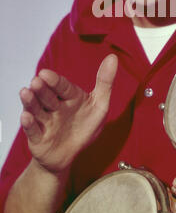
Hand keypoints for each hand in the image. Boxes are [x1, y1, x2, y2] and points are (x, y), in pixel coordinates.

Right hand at [19, 54, 117, 173]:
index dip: (55, 81)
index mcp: (70, 97)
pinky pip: (33, 130)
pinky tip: (26, 116)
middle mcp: (55, 106)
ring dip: (30, 101)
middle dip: (42, 89)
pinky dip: (28, 124)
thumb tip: (113, 57)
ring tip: (25, 92)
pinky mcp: (38, 138)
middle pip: (47, 96)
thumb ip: (105, 82)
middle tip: (36, 81)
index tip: (45, 73)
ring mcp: (45, 121)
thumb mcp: (99, 105)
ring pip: (36, 110)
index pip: (62, 87)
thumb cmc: (85, 126)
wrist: (70, 155)